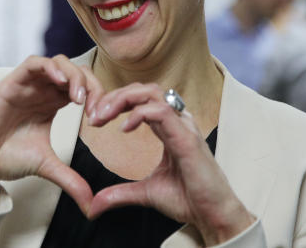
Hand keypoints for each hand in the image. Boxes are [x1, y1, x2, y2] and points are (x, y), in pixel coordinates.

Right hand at [0, 55, 101, 214]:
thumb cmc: (8, 157)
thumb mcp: (47, 166)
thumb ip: (71, 180)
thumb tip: (91, 205)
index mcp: (53, 102)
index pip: (83, 86)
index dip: (97, 96)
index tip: (101, 119)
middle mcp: (42, 90)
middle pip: (75, 70)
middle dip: (90, 85)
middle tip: (94, 108)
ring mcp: (28, 84)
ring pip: (57, 62)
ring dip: (73, 75)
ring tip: (78, 98)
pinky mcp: (12, 82)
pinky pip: (34, 63)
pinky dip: (50, 67)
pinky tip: (60, 82)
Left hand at [86, 83, 254, 244]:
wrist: (212, 216)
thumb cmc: (188, 199)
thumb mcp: (145, 193)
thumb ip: (119, 193)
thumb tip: (94, 205)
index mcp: (168, 128)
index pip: (140, 100)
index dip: (115, 103)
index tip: (94, 119)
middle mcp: (177, 122)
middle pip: (143, 90)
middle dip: (114, 96)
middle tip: (93, 115)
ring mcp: (183, 127)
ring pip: (152, 93)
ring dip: (122, 99)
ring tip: (103, 116)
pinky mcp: (187, 138)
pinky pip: (162, 112)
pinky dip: (139, 114)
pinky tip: (124, 128)